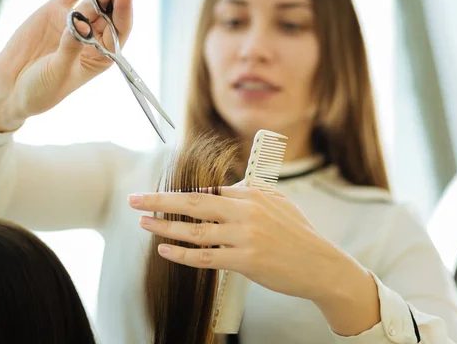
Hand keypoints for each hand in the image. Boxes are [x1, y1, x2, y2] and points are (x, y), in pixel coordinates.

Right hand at [0, 0, 133, 131]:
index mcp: (100, 56)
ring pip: (93, 3)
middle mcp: (91, 37)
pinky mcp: (55, 12)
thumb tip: (81, 25)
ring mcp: (74, 22)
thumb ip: (70, 48)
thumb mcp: (59, 71)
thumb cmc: (41, 88)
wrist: (10, 86)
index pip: (118, 32)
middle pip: (110, 14)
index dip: (124, 13)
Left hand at [129, 186, 380, 335]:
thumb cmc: (298, 235)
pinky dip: (182, 254)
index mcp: (252, 193)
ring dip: (165, 227)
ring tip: (145, 224)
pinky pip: (205, 257)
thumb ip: (250, 194)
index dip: (180, 195)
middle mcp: (246, 211)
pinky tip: (165, 251)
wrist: (320, 266)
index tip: (160, 197)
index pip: (208, 190)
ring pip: (195, 230)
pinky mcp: (245, 261)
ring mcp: (245, 236)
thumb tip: (221, 190)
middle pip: (193, 202)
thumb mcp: (279, 203)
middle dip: (159, 200)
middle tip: (135, 200)